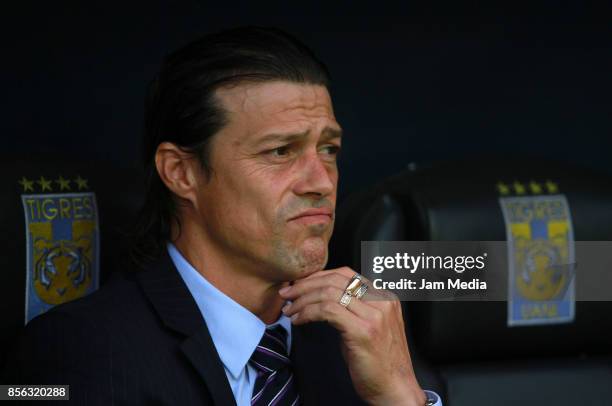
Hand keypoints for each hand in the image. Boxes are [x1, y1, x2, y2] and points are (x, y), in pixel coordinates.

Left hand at [279, 267, 425, 405]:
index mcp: (384, 298)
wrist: (395, 389)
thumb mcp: (368, 327)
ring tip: (289, 310)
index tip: (300, 285)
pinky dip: (308, 313)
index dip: (318, 277)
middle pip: (335, 280)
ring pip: (328, 293)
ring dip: (302, 300)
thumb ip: (352, 310)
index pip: (346, 274)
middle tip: (287, 294)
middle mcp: (381, 302)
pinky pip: (327, 311)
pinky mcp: (362, 331)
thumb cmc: (380, 363)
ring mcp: (373, 315)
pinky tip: (299, 320)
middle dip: (305, 285)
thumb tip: (320, 299)